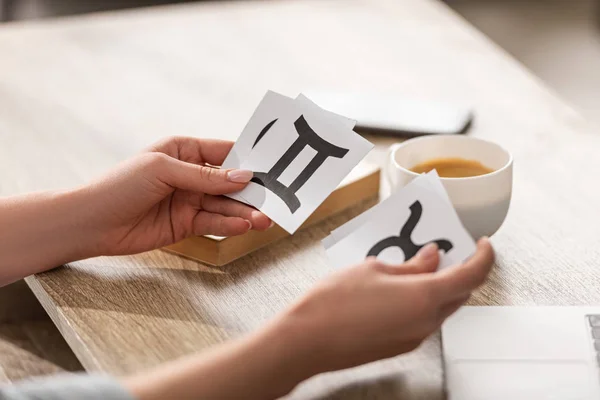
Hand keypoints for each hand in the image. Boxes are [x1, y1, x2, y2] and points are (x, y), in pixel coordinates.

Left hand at [81, 136, 270, 255]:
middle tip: (273, 200)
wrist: (92, 223)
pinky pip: (213, 223)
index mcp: (184, 150)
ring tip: (264, 219)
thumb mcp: (164, 170)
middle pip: (229, 182)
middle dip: (251, 192)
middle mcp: (190, 175)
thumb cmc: (120, 185)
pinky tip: (243, 225)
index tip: (272, 168)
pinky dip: (229, 225)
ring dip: (245, 212)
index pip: (224, 153)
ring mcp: (189, 200)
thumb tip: (243, 177)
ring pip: (225, 205)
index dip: (248, 160)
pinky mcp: (186, 224)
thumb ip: (205, 177)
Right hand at [274, 238, 493, 373]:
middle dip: (458, 270)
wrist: (308, 340)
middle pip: (459, 293)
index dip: (483, 257)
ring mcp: (414, 337)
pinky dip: (421, 301)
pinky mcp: (400, 345)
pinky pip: (422, 319)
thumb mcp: (374, 269)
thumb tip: (431, 258)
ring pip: (441, 307)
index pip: (471, 276)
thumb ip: (410, 265)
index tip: (483, 245)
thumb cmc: (333, 304)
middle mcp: (426, 322)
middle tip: (444, 250)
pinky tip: (399, 288)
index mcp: (424, 298)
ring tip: (416, 265)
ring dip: (438, 286)